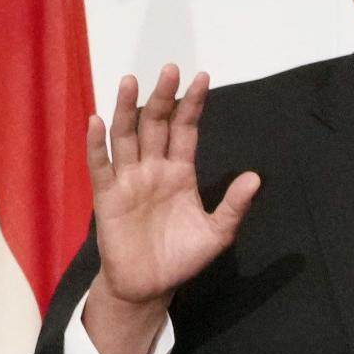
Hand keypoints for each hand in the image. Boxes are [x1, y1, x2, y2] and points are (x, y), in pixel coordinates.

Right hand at [79, 67, 261, 353]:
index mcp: (180, 173)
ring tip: (130, 80)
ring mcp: (128, 179)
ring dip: (126, 108)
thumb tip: (256, 178)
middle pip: (156, 124)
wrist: (150, 285)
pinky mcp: (107, 195)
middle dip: (163, 97)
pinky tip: (97, 120)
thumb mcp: (217, 232)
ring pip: (126, 136)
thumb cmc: (182, 257)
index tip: (202, 77)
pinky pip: (100, 165)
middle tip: (169, 69)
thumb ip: (233, 205)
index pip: (186, 131)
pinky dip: (97, 143)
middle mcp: (153, 169)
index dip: (193, 105)